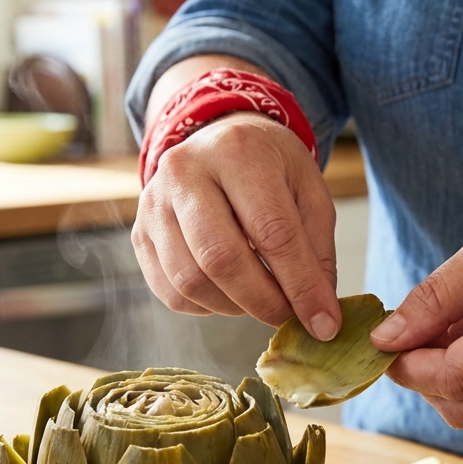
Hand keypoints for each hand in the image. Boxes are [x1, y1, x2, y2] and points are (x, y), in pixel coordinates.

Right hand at [132, 111, 341, 338]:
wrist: (216, 140)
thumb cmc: (268, 167)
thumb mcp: (308, 190)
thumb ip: (316, 250)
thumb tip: (317, 313)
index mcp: (238, 152)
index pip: (272, 232)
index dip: (301, 285)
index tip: (324, 323)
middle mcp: (185, 172)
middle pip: (221, 258)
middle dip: (263, 302)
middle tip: (289, 318)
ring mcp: (154, 204)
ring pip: (191, 281)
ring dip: (234, 307)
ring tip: (260, 299)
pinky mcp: (139, 233)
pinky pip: (170, 292)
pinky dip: (206, 306)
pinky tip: (229, 292)